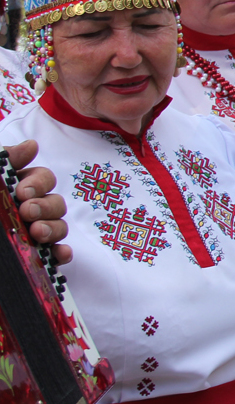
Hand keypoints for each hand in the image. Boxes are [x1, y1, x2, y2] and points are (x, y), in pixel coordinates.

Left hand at [7, 141, 69, 264]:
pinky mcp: (30, 258)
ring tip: (36, 234)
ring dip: (54, 228)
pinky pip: (55, 254)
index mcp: (11, 189)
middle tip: (27, 212)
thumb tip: (32, 145)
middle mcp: (24, 211)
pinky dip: (61, 254)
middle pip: (55, 202)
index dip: (39, 183)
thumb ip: (3, 162)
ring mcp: (29, 235)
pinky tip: (58, 254)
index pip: (41, 179)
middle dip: (47, 206)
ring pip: (59, 226)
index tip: (23, 192)